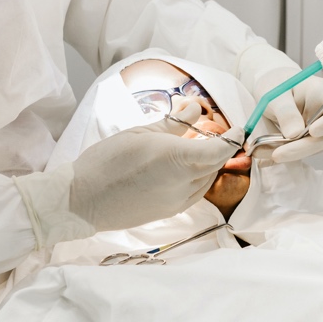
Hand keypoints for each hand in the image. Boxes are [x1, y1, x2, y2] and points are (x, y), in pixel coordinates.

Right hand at [16, 107, 233, 244]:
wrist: (83, 199)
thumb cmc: (108, 161)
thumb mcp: (140, 133)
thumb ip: (172, 123)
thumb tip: (194, 109)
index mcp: (178, 159)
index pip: (220, 150)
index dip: (234, 138)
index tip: (239, 128)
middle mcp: (184, 183)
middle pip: (215, 165)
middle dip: (220, 149)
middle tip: (214, 133)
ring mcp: (177, 201)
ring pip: (206, 181)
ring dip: (208, 165)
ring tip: (196, 149)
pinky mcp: (168, 212)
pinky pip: (194, 193)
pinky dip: (197, 179)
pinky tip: (183, 169)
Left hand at [236, 40, 322, 163]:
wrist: (271, 87)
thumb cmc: (276, 83)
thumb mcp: (276, 94)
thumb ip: (286, 112)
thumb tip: (294, 134)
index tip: (313, 132)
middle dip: (303, 147)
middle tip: (278, 154)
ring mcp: (322, 128)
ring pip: (316, 147)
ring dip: (293, 154)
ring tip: (268, 153)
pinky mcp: (310, 139)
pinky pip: (302, 150)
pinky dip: (286, 154)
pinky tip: (268, 155)